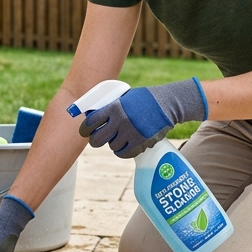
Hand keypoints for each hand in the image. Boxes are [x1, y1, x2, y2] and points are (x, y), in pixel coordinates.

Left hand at [80, 78, 206, 158]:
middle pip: (97, 140)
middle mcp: (120, 121)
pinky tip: (125, 145)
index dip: (85, 129)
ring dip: (113, 143)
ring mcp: (130, 134)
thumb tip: (92, 116)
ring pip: (112, 146)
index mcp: (114, 107)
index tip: (85, 131)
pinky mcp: (140, 143)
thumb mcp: (124, 97)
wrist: (167, 104)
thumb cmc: (144, 99)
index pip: (91, 122)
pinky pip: (124, 153)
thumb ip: (110, 107)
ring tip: (119, 137)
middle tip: (97, 139)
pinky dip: (123, 151)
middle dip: (95, 140)